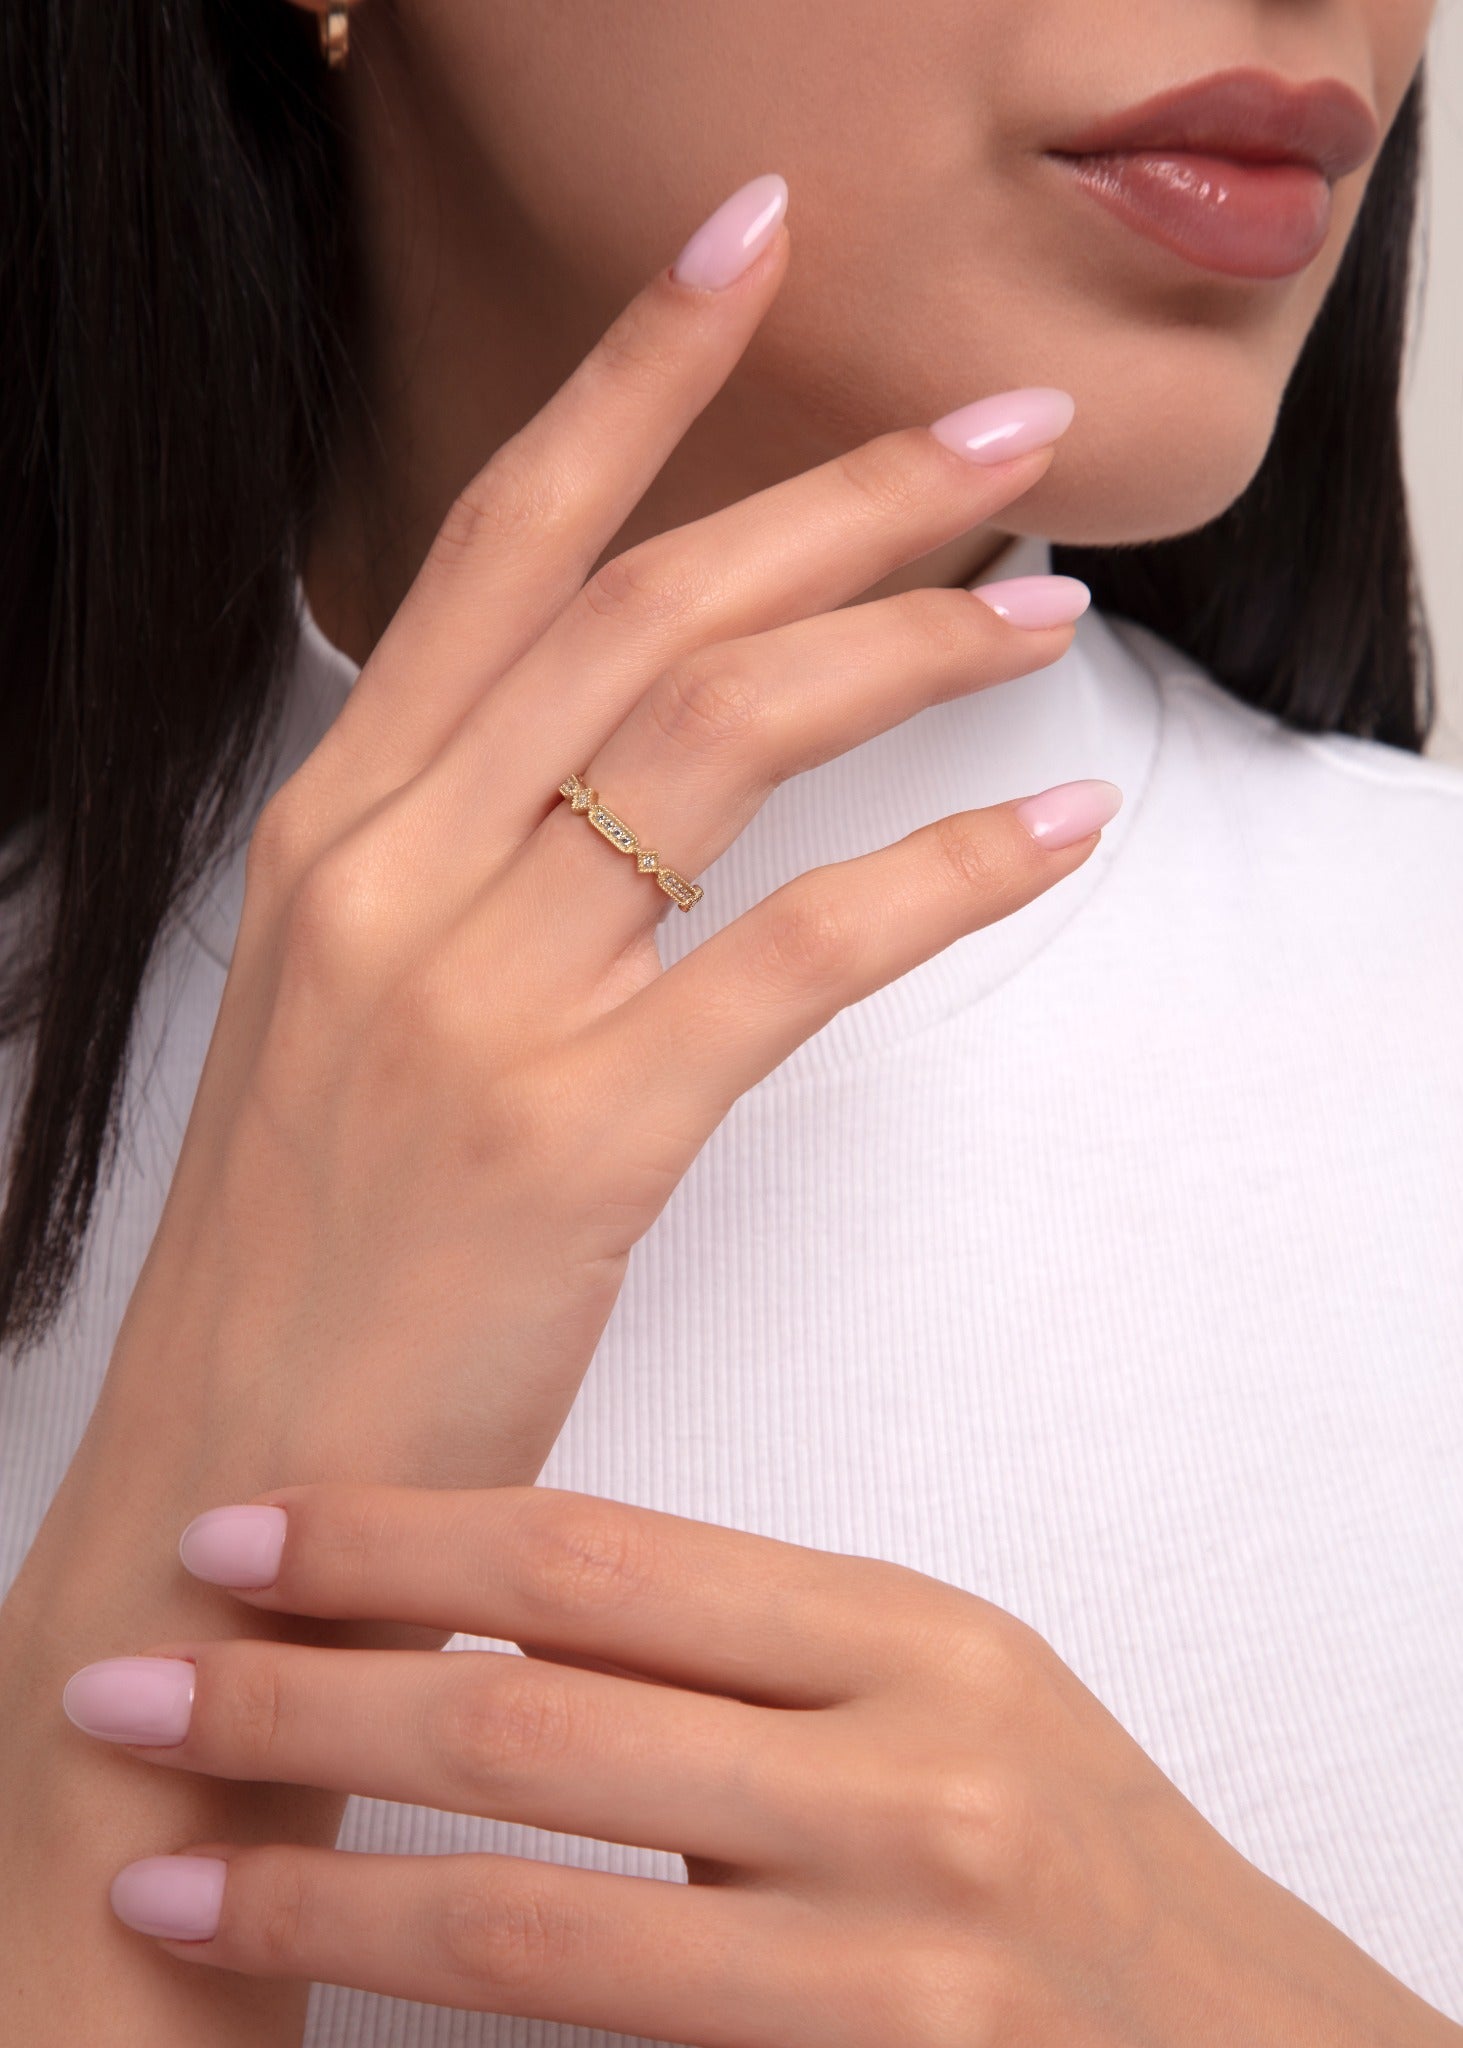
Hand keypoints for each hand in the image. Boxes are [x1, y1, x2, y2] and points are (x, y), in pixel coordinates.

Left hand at [68, 1485, 1459, 2045]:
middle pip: (531, 1719)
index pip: (595, 1560)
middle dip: (297, 1704)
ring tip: (169, 1873)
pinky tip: (334, 1982)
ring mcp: (899, 1962)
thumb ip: (744, 1655)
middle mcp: (911, 1782)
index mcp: (916, 1638)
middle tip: (130, 1686)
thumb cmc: (1068, 1860)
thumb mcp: (937, 1699)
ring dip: (318, 1890)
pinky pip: (603, 2041)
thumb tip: (485, 1608)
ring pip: (537, 1915)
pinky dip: (437, 2006)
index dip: (390, 1544)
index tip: (239, 1539)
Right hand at [94, 172, 1102, 1495]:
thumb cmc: (314, 1255)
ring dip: (908, 645)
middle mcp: (388, 875)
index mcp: (335, 828)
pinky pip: (792, 951)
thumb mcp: (354, 1007)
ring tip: (1044, 610)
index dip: (631, 381)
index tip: (749, 257)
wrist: (239, 1493)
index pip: (497, 542)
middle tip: (1001, 431)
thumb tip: (633, 757)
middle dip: (840, 491)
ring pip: (718, 735)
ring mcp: (471, 1001)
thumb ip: (466, 858)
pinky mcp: (571, 1137)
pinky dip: (940, 874)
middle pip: (644, 605)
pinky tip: (1047, 830)